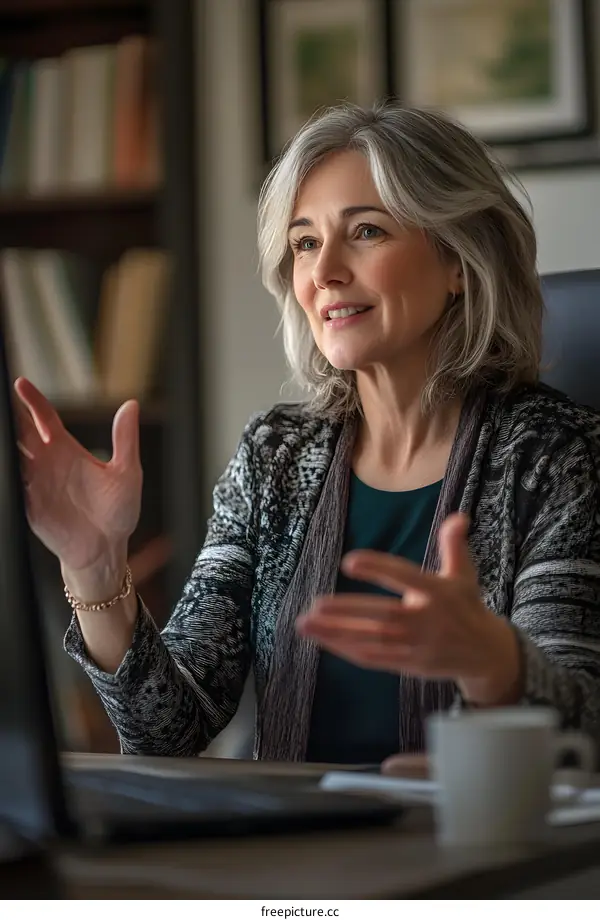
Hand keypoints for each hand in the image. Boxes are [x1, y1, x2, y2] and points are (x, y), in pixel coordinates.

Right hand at [14, 377, 142, 592]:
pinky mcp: (27, 505)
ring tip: (0, 429)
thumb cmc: (118, 511)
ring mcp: (34, 483)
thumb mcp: (128, 473)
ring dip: (4, 443)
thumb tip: (132, 405)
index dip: (32, 400)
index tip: (20, 383)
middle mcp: (46, 462)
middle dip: (8, 416)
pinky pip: (10, 486)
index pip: (43, 417)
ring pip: (11, 456)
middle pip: (20, 431)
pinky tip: (6, 465)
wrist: (107, 549)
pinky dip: (6, 475)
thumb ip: (125, 439)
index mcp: (66, 449)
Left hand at [296, 513, 521, 703]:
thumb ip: (453, 545)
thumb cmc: (466, 606)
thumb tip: (458, 517)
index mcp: (439, 592)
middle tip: (315, 605)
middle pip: (382, 616)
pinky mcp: (410, 664)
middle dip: (347, 612)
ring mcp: (417, 646)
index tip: (349, 561)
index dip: (378, 568)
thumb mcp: (464, 574)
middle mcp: (427, 620)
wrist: (486, 654)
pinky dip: (348, 651)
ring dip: (337, 634)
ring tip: (305, 624)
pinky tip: (323, 641)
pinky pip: (374, 659)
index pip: (404, 576)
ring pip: (373, 640)